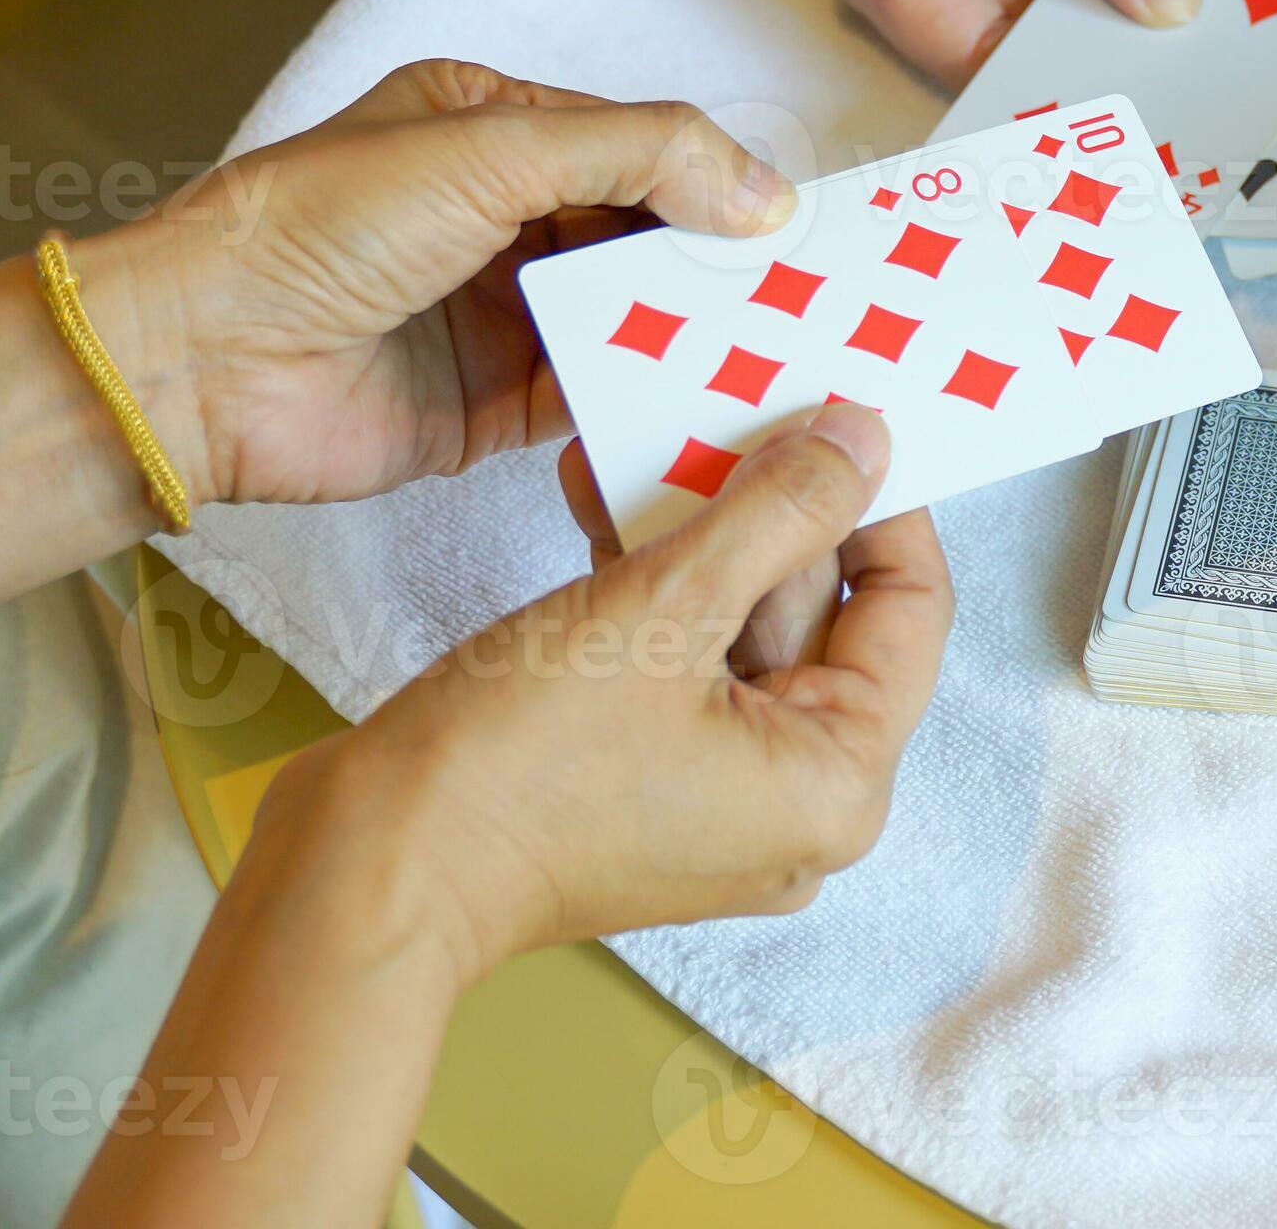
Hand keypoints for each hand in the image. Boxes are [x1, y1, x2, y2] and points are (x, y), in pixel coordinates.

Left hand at [106, 59, 793, 509]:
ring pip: (631, 316)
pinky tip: (715, 404)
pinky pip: (600, 395)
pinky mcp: (495, 402)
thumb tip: (763, 192)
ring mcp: (500, 311)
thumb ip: (637, 155)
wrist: (205, 364)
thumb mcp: (490, 148)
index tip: (797, 222)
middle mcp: (499, 215)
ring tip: (785, 350)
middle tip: (809, 291)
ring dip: (696, 331)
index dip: (716, 179)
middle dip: (718, 260)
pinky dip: (654, 398)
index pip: (637, 145)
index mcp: (489, 125)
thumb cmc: (316, 228)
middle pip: (644, 233)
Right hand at [267, 402, 950, 981]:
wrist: (367, 873)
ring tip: (650, 431)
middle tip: (731, 403)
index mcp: (840, 780)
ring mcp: (722, 800)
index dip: (878, 499)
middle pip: (820, 615)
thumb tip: (865, 437)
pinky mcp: (648, 785)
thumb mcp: (665, 605)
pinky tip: (603, 494)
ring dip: (695, 532)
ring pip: (740, 628)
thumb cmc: (519, 761)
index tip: (836, 414)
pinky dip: (653, 587)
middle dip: (766, 506)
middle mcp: (799, 803)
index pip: (909, 607)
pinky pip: (683, 663)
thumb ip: (778, 511)